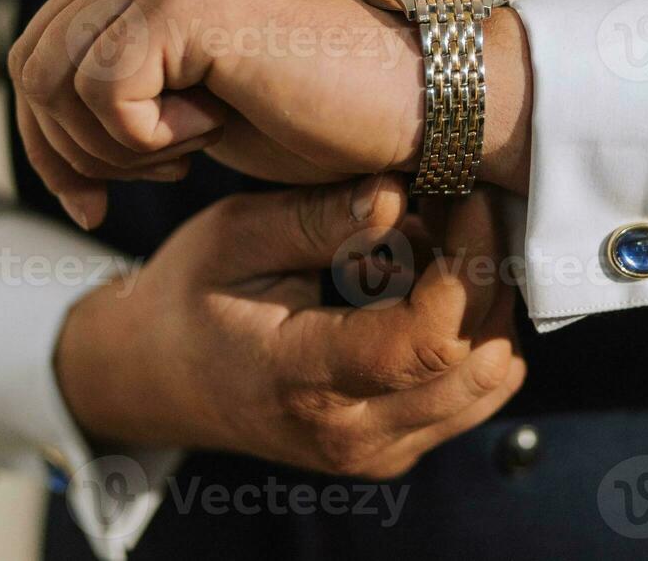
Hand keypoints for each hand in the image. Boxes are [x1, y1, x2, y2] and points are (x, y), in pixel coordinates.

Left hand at [9, 0, 531, 228]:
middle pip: (31, 66)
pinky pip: (108, 93)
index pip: (35, 50)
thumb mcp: (192, 96)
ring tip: (195, 144)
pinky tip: (215, 124)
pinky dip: (151, 137)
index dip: (47, 141)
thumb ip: (122, 80)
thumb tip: (36, 118)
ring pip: (56, 81)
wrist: (411, 103)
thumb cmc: (314, 113)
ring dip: (118, 146)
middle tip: (153, 179)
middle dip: (72, 152)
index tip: (90, 201)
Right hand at [53, 175, 525, 476]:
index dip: (467, 264)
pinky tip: (433, 280)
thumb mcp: (236, 237)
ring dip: (488, 306)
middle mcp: (351, 436)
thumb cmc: (192, 294)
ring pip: (490, 383)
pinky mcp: (396, 450)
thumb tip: (399, 194)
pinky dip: (474, 335)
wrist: (157, 377)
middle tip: (463, 203)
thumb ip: (318, 219)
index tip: (463, 195)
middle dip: (489, 275)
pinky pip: (471, 396)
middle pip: (477, 362)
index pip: (425, 341)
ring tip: (445, 239)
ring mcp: (378, 454)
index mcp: (304, 381)